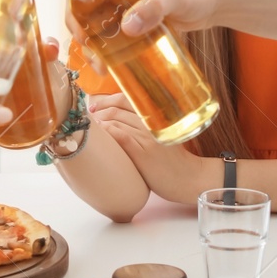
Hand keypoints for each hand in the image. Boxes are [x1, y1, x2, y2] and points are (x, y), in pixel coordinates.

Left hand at [91, 94, 209, 203]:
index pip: (126, 99)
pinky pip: (121, 136)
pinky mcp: (143, 152)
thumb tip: (119, 120)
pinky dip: (107, 132)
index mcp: (155, 116)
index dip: (107, 100)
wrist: (188, 178)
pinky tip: (100, 135)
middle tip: (88, 117)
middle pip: (118, 108)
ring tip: (90, 128)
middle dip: (99, 110)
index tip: (95, 105)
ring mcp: (146, 136)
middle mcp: (151, 122)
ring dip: (99, 122)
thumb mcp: (161, 136)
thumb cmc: (172, 160)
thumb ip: (144, 126)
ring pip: (116, 120)